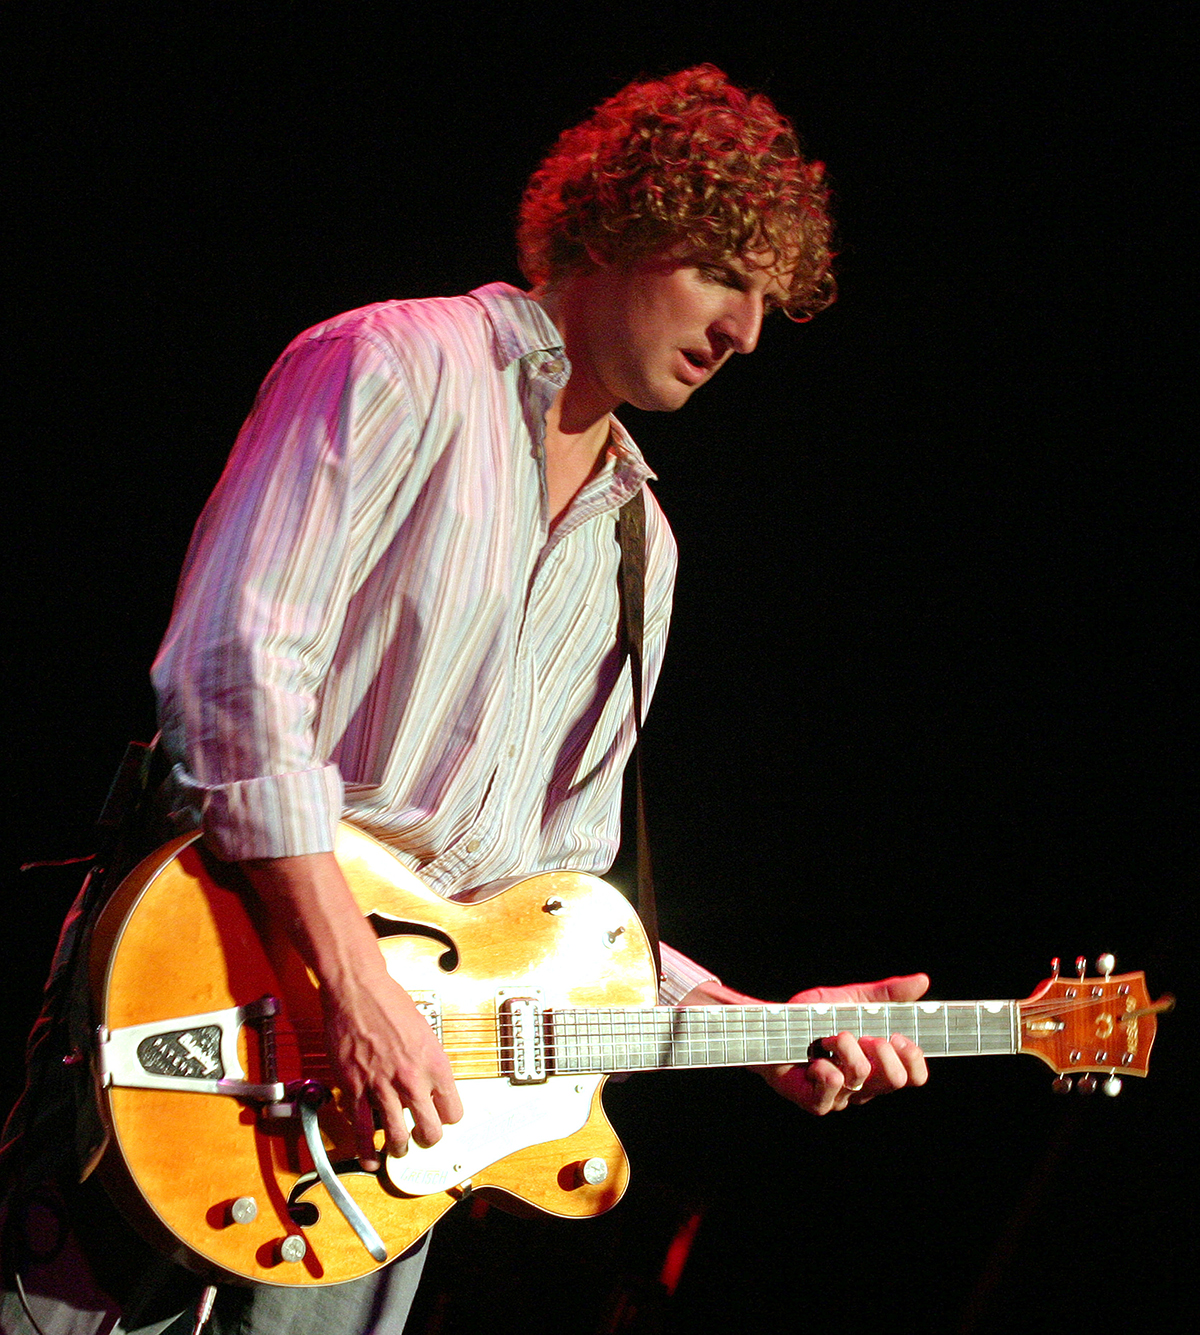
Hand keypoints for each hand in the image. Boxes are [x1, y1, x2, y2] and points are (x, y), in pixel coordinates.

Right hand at [321, 959, 462, 1169]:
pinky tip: (369, 1156)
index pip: (453, 1110)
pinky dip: (365, 1148)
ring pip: (396, 1138)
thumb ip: (428, 1062)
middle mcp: (411, 1079)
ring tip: (397, 1151)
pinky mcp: (354, 1088)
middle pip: (429, 1131)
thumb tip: (429, 1084)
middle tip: (422, 1140)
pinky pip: (360, 1128)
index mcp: (434, 1064)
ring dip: (398, 1149)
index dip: (448, 1118)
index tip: (441, 1118)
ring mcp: (382, 1086)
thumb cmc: (391, 1003)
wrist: (358, 991)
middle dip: (427, 1140)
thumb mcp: (425, 1031)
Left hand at [678, 973, 929, 1115]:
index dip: (913, 1058)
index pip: (914, 1076)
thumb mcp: (852, 999)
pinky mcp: (815, 1102)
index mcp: (879, 1064)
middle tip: (866, 1035)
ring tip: (829, 1036)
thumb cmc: (813, 1017)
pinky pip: (829, 1098)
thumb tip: (923, 980)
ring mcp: (841, 1096)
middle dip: (883, 1053)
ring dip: (845, 1049)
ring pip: (861, 1079)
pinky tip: (817, 1060)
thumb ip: (887, 994)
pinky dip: (826, 1074)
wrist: (771, 1024)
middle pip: (894, 1081)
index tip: (899, 1036)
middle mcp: (864, 1085)